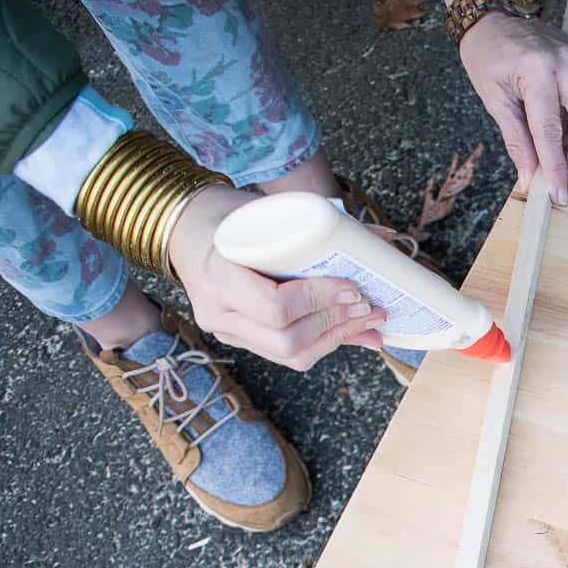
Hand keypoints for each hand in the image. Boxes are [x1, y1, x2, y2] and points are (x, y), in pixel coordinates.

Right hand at [168, 186, 388, 369]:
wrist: (186, 230)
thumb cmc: (227, 215)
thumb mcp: (266, 213)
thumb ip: (318, 229)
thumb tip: (381, 241)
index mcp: (217, 275)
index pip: (275, 307)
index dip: (320, 300)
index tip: (351, 287)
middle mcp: (217, 312)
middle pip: (287, 340)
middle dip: (336, 324)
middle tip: (368, 306)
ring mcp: (227, 331)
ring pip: (290, 355)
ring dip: (337, 338)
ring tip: (369, 320)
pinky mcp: (242, 339)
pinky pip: (287, 354)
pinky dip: (324, 343)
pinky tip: (350, 330)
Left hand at [458, 14, 567, 204]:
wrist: (495, 21)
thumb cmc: (489, 55)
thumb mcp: (494, 100)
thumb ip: (516, 140)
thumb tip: (530, 176)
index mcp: (536, 72)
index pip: (551, 132)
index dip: (556, 168)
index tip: (557, 193)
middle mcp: (567, 64)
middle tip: (564, 163)